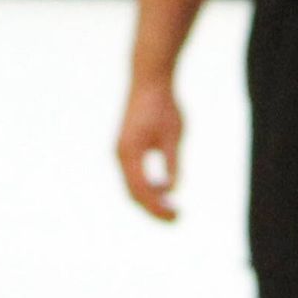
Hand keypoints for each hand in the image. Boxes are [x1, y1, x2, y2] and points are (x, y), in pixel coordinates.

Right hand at [116, 74, 184, 220]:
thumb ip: (172, 163)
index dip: (158, 208)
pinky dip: (147, 186)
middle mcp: (121, 155)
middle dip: (154, 208)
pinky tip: (164, 188)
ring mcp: (121, 151)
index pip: (142, 191)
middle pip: (134, 193)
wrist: (149, 79)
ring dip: (150, 198)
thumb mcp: (173, 135)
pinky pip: (133, 174)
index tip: (176, 217)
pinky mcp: (126, 146)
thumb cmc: (163, 105)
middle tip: (177, 218)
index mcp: (130, 153)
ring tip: (172, 207)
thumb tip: (171, 189)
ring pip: (132, 185)